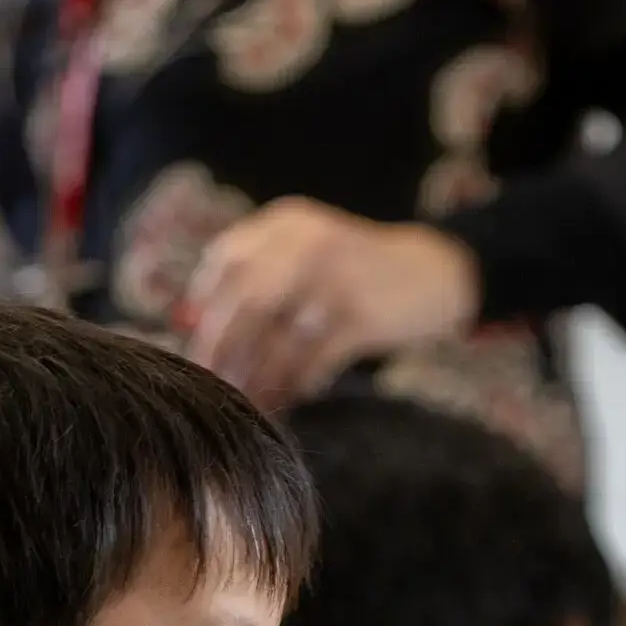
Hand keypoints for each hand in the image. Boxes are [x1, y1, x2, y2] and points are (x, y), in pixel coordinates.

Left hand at [182, 199, 479, 407]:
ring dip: (257, 376)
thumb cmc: (356, 271)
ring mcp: (335, 281)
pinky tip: (286, 399)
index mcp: (286, 224)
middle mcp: (306, 245)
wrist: (434, 272)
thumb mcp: (307, 253)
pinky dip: (295, 384)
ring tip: (245, 401)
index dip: (204, 303)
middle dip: (221, 348)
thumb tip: (191, 323)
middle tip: (208, 382)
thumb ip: (256, 277)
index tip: (195, 340)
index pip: (225, 261)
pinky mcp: (361, 317)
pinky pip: (312, 360)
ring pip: (277, 339)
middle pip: (244, 302)